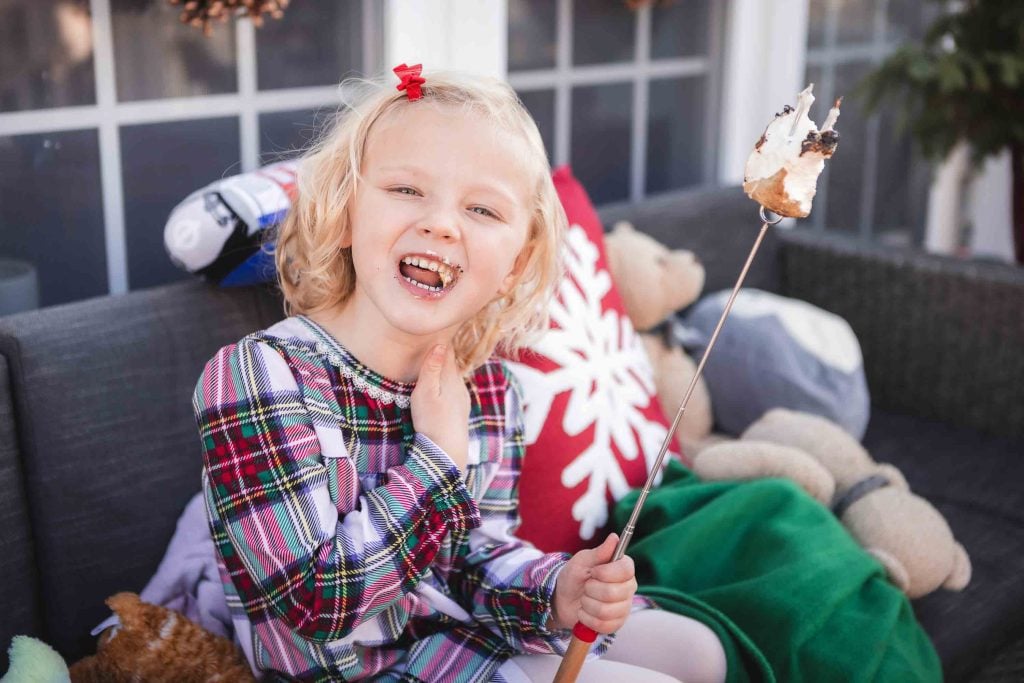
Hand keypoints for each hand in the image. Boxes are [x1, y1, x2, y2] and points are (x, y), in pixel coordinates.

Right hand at [411, 344, 469, 471]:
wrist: (448, 450)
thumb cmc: (432, 421)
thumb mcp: (425, 393)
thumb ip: (432, 368)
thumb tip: (440, 343)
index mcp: (450, 377)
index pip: (447, 350)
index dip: (440, 338)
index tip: (434, 327)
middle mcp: (459, 384)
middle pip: (451, 362)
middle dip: (443, 352)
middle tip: (432, 338)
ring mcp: (462, 397)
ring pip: (454, 376)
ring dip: (445, 368)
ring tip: (435, 360)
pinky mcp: (461, 409)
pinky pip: (454, 389)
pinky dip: (448, 383)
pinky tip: (442, 387)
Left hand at [551, 533, 636, 633]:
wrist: (563, 599)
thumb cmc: (574, 576)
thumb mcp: (582, 561)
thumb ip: (599, 552)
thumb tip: (614, 537)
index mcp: (622, 568)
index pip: (626, 570)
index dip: (607, 572)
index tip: (593, 572)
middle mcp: (628, 587)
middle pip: (614, 593)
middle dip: (591, 590)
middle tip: (586, 587)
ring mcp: (624, 607)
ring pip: (607, 611)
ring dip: (588, 605)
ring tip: (584, 600)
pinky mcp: (617, 623)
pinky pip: (604, 626)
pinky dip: (588, 619)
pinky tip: (585, 613)